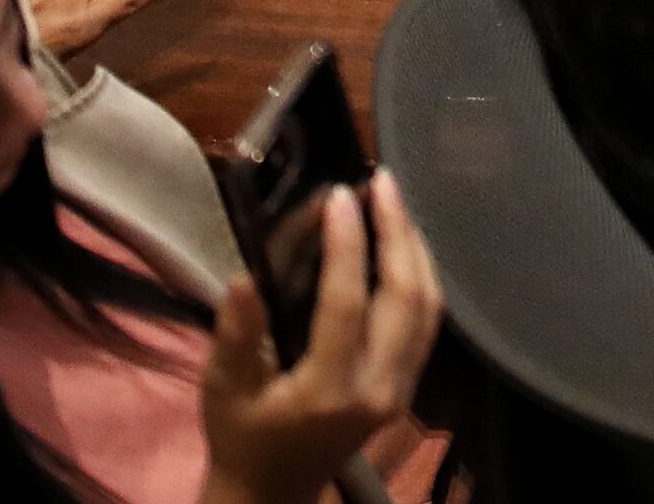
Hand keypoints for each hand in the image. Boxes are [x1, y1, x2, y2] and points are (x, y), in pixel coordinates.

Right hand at [197, 174, 442, 503]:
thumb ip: (237, 335)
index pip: (348, 302)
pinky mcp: (406, 388)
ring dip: (415, 249)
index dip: (347, 243)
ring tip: (393, 202)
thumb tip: (246, 277)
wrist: (273, 491)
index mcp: (329, 390)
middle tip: (379, 181)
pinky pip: (428, 323)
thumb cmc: (242, 437)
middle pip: (407, 297)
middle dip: (397, 232)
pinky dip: (420, 276)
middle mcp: (377, 389)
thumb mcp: (224, 389)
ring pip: (428, 308)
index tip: (338, 194)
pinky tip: (401, 244)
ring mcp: (400, 391)